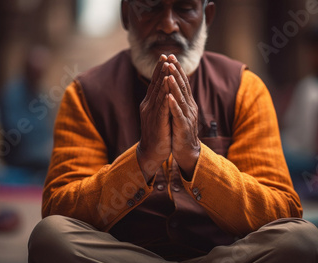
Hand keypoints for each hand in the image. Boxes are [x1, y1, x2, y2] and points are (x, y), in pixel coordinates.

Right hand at [137, 55, 170, 181]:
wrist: (152, 152)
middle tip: (165, 56)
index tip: (164, 56)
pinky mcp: (157, 122)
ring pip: (158, 93)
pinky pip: (162, 107)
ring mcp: (152, 113)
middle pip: (155, 84)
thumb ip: (160, 102)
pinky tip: (168, 89)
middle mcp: (149, 106)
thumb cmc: (157, 133)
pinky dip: (165, 97)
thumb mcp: (158, 114)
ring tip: (167, 67)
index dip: (159, 70)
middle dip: (161, 70)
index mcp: (149, 103)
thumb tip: (165, 89)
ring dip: (163, 80)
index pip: (155, 83)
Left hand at [166, 55, 199, 179]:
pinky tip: (168, 97)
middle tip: (171, 58)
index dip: (177, 69)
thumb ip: (178, 99)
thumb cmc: (180, 131)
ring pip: (181, 98)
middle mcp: (190, 107)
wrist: (186, 151)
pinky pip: (178, 115)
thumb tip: (173, 83)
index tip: (170, 56)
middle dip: (176, 72)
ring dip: (175, 86)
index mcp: (187, 103)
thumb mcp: (179, 112)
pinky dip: (173, 105)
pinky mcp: (183, 127)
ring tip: (169, 74)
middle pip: (183, 86)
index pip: (183, 82)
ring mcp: (187, 117)